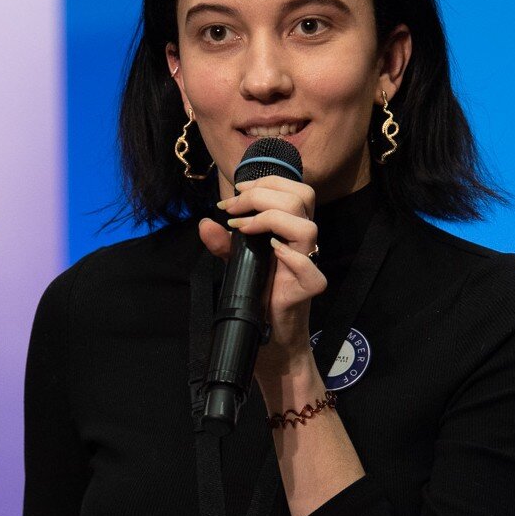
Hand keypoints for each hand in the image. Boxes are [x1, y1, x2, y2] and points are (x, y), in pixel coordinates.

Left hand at [198, 176, 326, 383]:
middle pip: (301, 198)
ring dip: (270, 219)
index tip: (236, 190)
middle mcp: (303, 240)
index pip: (294, 189)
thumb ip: (223, 243)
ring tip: (242, 227)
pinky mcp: (309, 287)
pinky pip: (308, 267)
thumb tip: (205, 223)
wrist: (268, 334)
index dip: (267, 181)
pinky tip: (272, 251)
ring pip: (306, 227)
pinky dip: (290, 256)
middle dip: (261, 195)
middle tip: (231, 209)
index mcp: (292, 226)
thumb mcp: (237, 262)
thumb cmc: (258, 291)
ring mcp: (309, 263)